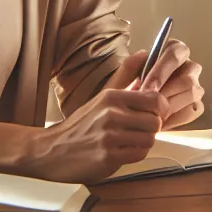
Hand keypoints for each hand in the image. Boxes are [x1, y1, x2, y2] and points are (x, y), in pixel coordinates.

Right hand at [28, 73, 163, 183]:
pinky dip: (135, 154)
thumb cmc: (81, 124)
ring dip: (143, 142)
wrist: (51, 149)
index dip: (160, 108)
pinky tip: (122, 151)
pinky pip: (139, 154)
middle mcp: (111, 114)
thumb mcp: (102, 96)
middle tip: (139, 129)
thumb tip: (144, 54)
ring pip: (150, 139)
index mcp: (112, 97)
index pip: (155, 99)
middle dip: (152, 127)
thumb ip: (126, 76)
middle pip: (156, 121)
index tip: (155, 113)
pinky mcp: (108, 157)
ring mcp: (109, 136)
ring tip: (129, 140)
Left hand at [100, 44, 203, 128]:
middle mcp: (187, 68)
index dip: (162, 71)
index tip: (147, 88)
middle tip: (148, 106)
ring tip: (151, 115)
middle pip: (187, 78)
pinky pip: (192, 111)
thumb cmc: (124, 94)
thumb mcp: (120, 80)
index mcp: (171, 52)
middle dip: (166, 94)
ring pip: (191, 94)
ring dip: (170, 106)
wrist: (124, 117)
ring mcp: (194, 87)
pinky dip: (175, 118)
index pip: (175, 52)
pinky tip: (160, 122)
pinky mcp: (196, 106)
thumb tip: (144, 54)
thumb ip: (130, 65)